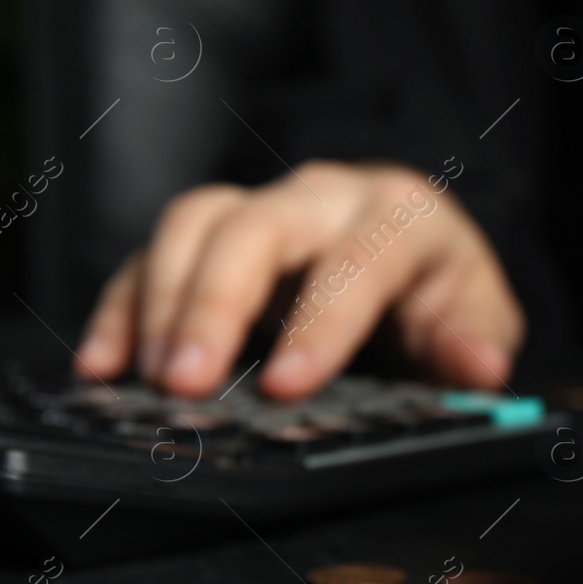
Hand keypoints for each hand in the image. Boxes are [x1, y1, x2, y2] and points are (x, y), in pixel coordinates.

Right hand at [74, 161, 525, 398]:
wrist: (415, 249)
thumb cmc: (443, 289)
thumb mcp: (479, 317)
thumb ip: (477, 342)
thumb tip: (478, 368)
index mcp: (402, 215)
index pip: (358, 260)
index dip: (321, 323)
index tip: (286, 386)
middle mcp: (326, 196)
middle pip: (257, 227)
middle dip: (216, 303)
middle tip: (187, 383)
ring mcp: (262, 204)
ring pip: (196, 222)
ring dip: (163, 301)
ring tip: (148, 379)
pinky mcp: (213, 232)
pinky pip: (153, 251)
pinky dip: (123, 305)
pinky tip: (103, 365)